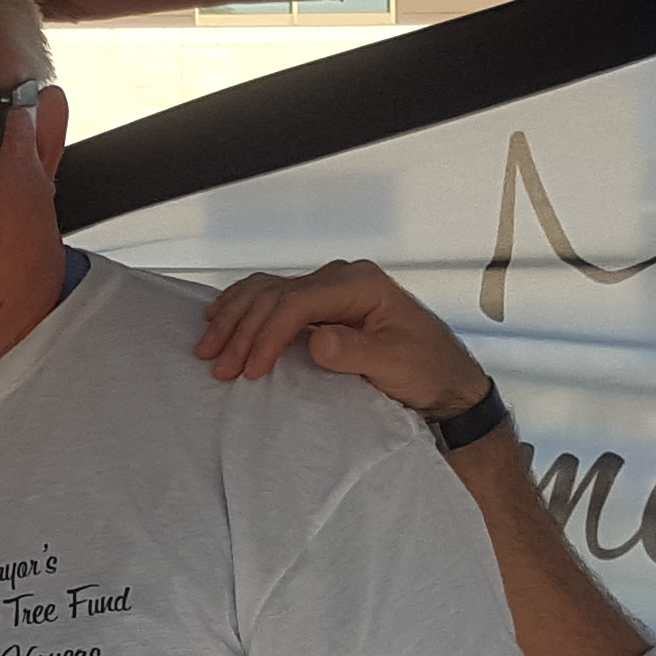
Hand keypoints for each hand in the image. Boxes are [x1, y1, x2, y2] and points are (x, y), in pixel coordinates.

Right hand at [195, 260, 492, 421]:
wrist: (446, 378)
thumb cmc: (427, 370)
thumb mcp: (396, 364)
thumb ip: (355, 352)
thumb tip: (315, 340)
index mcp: (360, 284)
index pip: (298, 301)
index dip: (268, 334)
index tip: (249, 368)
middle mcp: (341, 278)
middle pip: (276, 294)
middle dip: (243, 330)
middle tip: (219, 367)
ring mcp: (330, 288)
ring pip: (267, 291)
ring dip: (235, 318)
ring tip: (209, 347)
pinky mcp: (323, 303)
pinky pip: (273, 296)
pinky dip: (244, 308)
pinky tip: (221, 318)